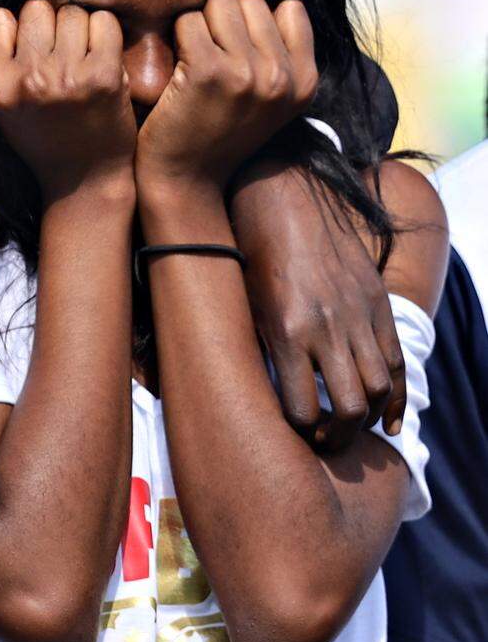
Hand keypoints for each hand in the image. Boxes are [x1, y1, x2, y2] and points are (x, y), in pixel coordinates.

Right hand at [0, 0, 134, 201]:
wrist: (84, 180)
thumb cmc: (42, 136)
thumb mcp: (0, 105)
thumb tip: (9, 8)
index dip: (15, 31)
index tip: (27, 53)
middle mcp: (26, 80)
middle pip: (36, 9)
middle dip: (49, 27)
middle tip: (59, 59)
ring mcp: (66, 77)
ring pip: (71, 13)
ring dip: (79, 32)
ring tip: (80, 63)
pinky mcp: (104, 76)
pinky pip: (104, 22)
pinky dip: (106, 35)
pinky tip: (102, 62)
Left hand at [136, 0, 316, 192]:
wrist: (185, 180)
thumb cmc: (218, 134)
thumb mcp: (269, 101)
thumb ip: (281, 56)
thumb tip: (276, 1)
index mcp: (305, 82)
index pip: (289, 8)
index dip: (254, 24)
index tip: (237, 55)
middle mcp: (282, 77)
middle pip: (250, 1)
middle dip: (224, 22)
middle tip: (211, 61)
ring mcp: (248, 73)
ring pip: (219, 4)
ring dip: (200, 26)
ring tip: (195, 64)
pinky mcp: (208, 72)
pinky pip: (188, 21)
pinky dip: (176, 39)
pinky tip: (178, 70)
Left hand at [231, 160, 405, 447]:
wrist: (285, 197)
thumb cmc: (250, 252)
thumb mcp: (244, 303)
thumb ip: (261, 349)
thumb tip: (267, 397)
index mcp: (284, 332)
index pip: (302, 410)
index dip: (300, 433)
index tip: (293, 438)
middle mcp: (325, 328)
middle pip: (349, 407)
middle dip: (339, 437)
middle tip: (324, 444)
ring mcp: (356, 315)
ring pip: (378, 389)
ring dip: (366, 419)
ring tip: (347, 429)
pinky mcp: (376, 303)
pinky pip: (396, 360)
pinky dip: (396, 397)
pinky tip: (388, 420)